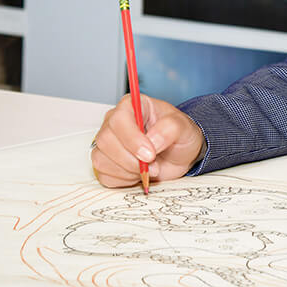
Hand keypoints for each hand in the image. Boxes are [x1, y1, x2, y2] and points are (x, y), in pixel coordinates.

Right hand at [90, 95, 204, 188]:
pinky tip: (138, 173)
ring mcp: (108, 143)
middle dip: (131, 159)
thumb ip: (169, 129)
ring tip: (149, 169)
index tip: (150, 154)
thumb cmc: (179, 136)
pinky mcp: (105, 162)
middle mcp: (115, 122)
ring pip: (102, 159)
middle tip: (154, 165)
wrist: (179, 155)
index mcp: (132, 106)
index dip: (132, 139)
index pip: (119, 119)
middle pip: (106, 141)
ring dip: (128, 171)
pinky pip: (104, 175)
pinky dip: (123, 180)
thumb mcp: (184, 127)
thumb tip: (152, 141)